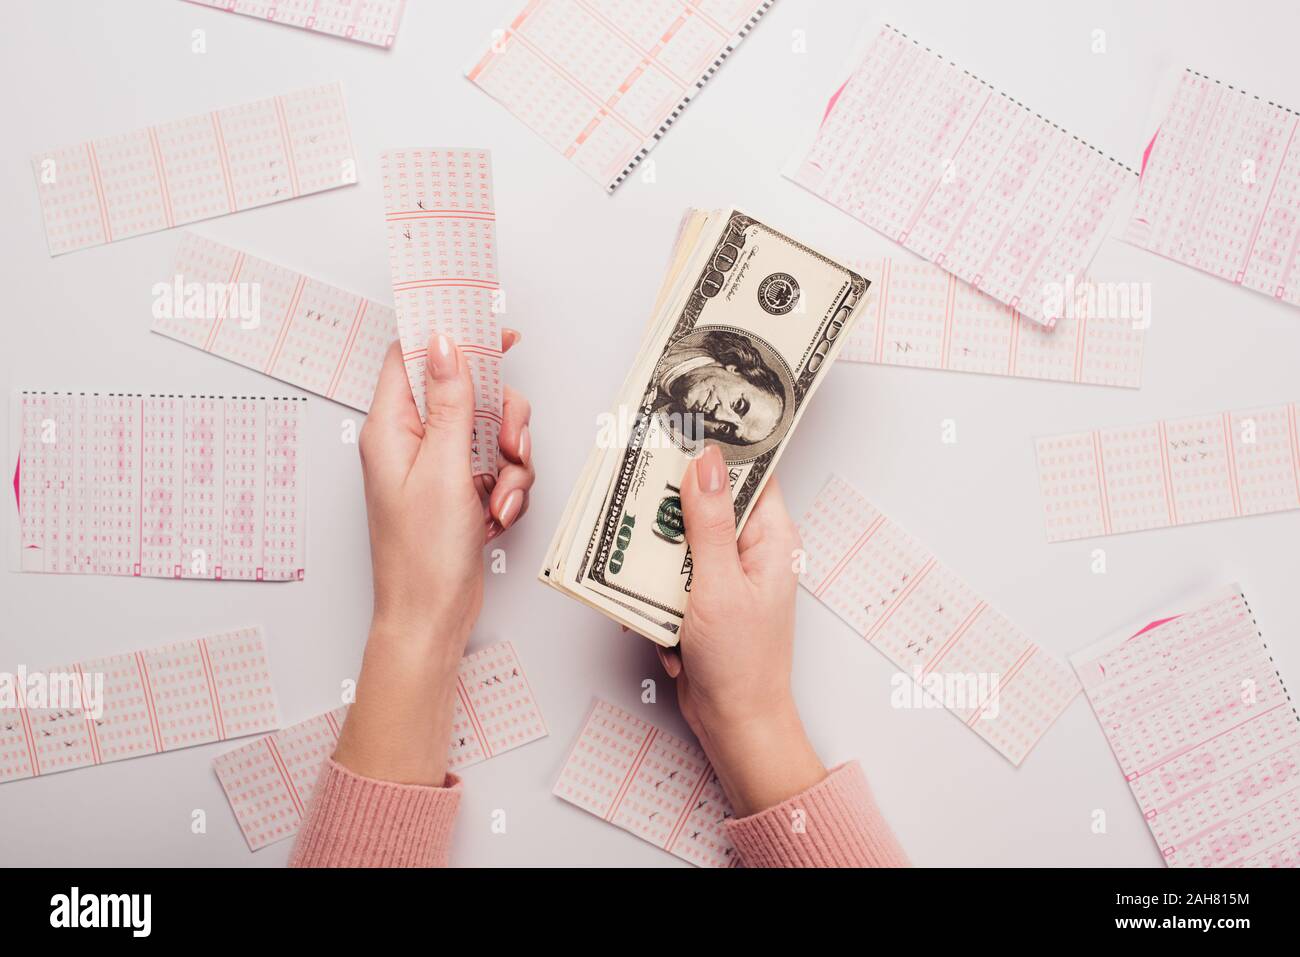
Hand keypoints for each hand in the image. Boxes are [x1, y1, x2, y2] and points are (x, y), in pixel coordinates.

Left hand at [333, 331, 534, 785]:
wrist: (431, 619)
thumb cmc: (422, 557)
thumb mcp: (442, 470)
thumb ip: (448, 402)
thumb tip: (445, 343)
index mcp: (390, 428)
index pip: (412, 356)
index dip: (452, 336)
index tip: (493, 330)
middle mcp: (413, 442)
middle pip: (468, 392)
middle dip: (501, 418)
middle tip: (507, 445)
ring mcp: (439, 467)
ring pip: (493, 431)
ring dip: (511, 463)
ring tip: (500, 498)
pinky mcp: (462, 490)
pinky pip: (500, 467)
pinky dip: (510, 489)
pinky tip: (498, 515)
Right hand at [656, 444, 826, 815]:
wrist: (735, 725)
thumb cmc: (741, 664)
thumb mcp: (719, 585)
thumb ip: (710, 522)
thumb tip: (706, 460)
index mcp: (771, 538)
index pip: (749, 472)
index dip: (718, 445)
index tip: (684, 420)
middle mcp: (750, 550)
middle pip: (705, 499)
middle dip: (669, 500)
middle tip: (635, 488)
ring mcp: (723, 574)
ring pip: (680, 536)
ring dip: (656, 552)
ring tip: (637, 564)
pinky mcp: (700, 598)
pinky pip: (669, 572)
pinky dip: (653, 588)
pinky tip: (654, 615)